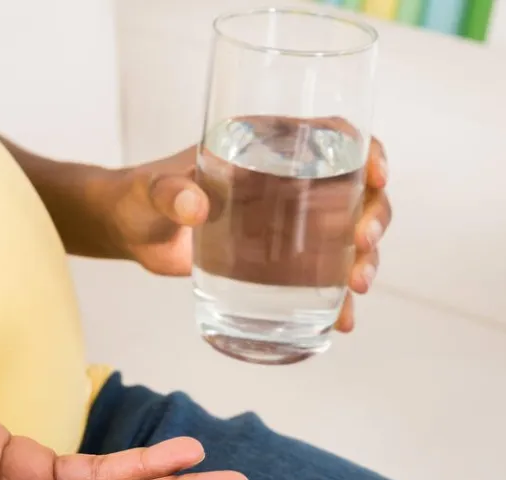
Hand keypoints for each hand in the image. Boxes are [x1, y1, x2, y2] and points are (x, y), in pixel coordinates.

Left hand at [103, 138, 391, 331]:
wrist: (129, 231)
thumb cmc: (140, 195)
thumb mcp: (152, 190)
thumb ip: (169, 193)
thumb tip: (193, 206)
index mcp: (267, 145)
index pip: (335, 135)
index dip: (368, 149)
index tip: (376, 174)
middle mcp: (288, 179)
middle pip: (356, 189)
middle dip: (374, 216)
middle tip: (362, 245)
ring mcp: (287, 222)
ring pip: (348, 234)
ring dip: (364, 259)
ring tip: (356, 287)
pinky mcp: (277, 260)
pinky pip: (321, 275)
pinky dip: (336, 298)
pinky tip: (343, 320)